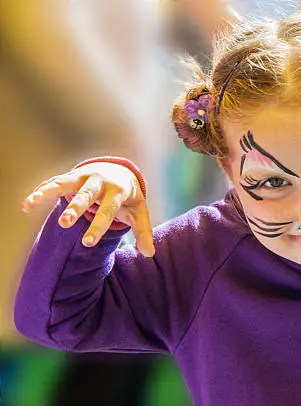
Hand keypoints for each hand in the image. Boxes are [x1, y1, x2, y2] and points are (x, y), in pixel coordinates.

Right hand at [21, 162, 154, 256]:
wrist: (120, 170)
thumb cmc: (129, 198)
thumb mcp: (139, 212)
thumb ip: (144, 232)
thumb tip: (149, 254)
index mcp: (118, 192)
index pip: (108, 211)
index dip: (98, 227)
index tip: (88, 243)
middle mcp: (100, 182)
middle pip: (86, 195)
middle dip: (75, 208)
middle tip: (64, 223)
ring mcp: (83, 177)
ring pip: (64, 183)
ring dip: (48, 193)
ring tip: (30, 204)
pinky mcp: (71, 176)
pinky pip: (53, 182)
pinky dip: (40, 191)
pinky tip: (26, 205)